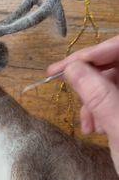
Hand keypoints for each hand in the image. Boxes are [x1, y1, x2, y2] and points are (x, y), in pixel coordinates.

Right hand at [47, 36, 118, 173]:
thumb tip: (73, 68)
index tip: (66, 66)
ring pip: (115, 81)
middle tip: (67, 90)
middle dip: (91, 79)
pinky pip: (116, 98)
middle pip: (118, 63)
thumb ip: (99, 96)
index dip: (95, 52)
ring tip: (86, 124)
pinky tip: (94, 128)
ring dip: (94, 98)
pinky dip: (102, 109)